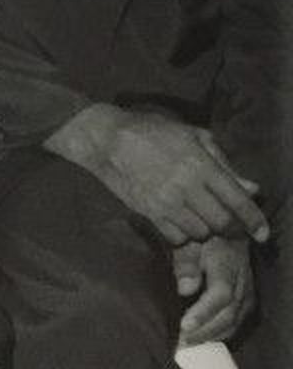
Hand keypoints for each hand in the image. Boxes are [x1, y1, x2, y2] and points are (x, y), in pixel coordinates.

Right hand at [47, 106, 268, 245]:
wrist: (106, 139)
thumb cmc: (151, 131)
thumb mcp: (190, 135)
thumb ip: (223, 161)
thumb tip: (251, 187)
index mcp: (200, 163)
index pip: (238, 200)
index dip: (255, 220)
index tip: (263, 233)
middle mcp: (186, 185)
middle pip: (222, 222)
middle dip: (231, 228)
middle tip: (230, 226)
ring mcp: (166, 201)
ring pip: (200, 232)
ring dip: (205, 230)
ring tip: (201, 219)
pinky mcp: (148, 212)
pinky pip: (177, 237)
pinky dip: (184, 234)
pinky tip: (180, 221)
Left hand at [173, 235, 254, 345]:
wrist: (228, 233)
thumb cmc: (203, 237)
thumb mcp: (190, 241)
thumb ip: (186, 262)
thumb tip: (184, 289)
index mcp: (228, 266)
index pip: (220, 295)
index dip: (203, 312)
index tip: (184, 325)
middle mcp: (242, 285)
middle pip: (227, 315)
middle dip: (203, 331)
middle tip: (179, 340)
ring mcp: (247, 296)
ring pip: (232, 323)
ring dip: (209, 336)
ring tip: (186, 343)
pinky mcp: (246, 303)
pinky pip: (234, 324)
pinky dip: (217, 334)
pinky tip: (200, 338)